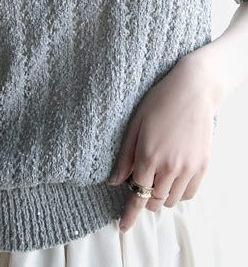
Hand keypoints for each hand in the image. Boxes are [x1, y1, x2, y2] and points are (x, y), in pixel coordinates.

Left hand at [107, 50, 219, 232]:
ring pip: (172, 200)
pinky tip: (172, 178)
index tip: (122, 226)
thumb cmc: (159, 102)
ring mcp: (189, 167)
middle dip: (143, 199)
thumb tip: (114, 181)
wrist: (193, 90)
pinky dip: (178, 193)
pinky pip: (190, 193)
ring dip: (160, 196)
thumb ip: (125, 156)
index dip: (129, 214)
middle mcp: (170, 166)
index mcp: (148, 155)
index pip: (136, 194)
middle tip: (139, 184)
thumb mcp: (134, 124)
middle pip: (154, 201)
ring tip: (156, 178)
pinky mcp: (203, 166)